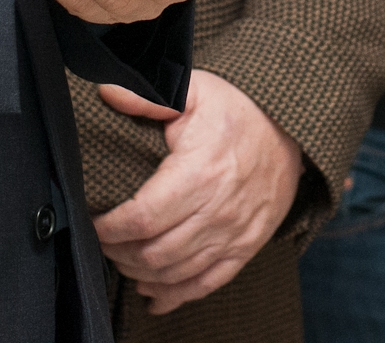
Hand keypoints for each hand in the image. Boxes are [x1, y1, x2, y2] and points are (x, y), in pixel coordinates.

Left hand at [92, 71, 303, 314]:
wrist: (289, 129)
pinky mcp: (246, 247)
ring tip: (123, 259)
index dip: (111, 228)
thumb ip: (148, 95)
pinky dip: (176, 294)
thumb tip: (107, 92)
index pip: (143, 217)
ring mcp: (234, 233)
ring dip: (141, 273)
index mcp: (200, 172)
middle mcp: (218, 210)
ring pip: (176, 272)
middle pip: (155, 252)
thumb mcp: (192, 90)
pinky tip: (153, 293)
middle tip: (104, 241)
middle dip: (120, 253)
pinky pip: (207, 283)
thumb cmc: (235, 109)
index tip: (94, 222)